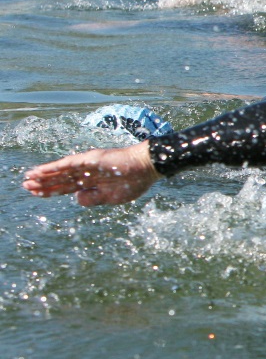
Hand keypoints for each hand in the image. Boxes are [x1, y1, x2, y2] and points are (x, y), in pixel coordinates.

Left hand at [24, 142, 160, 206]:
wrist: (147, 168)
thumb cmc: (134, 182)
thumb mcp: (112, 198)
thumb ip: (93, 199)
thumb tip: (76, 198)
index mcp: (93, 182)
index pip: (67, 187)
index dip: (52, 190)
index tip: (36, 194)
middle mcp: (87, 172)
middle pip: (60, 179)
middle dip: (43, 184)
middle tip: (26, 186)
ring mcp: (88, 165)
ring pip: (61, 171)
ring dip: (44, 175)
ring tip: (28, 178)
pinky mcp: (90, 159)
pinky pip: (68, 163)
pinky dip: (54, 167)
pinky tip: (41, 171)